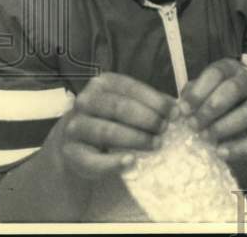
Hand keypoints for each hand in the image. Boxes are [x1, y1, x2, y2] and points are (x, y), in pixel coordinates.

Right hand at [49, 73, 174, 177]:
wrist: (74, 143)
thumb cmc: (109, 119)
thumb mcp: (126, 104)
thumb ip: (148, 103)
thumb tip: (176, 106)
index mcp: (102, 84)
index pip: (131, 88)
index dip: (155, 101)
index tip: (175, 112)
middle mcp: (85, 101)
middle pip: (120, 108)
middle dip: (147, 119)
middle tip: (165, 129)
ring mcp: (75, 127)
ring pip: (107, 132)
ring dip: (135, 138)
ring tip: (156, 144)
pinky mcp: (70, 152)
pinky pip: (92, 159)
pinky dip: (113, 162)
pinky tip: (131, 161)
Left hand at [178, 58, 246, 161]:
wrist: (235, 122)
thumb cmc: (212, 103)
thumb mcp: (199, 95)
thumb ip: (190, 97)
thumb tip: (180, 108)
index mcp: (230, 70)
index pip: (217, 72)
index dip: (199, 91)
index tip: (184, 110)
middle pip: (235, 88)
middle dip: (212, 108)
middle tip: (193, 125)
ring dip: (225, 126)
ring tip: (205, 138)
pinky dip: (240, 147)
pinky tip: (221, 152)